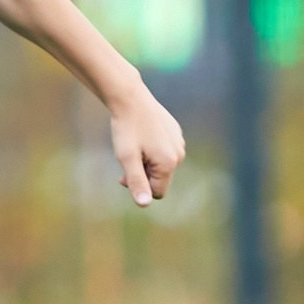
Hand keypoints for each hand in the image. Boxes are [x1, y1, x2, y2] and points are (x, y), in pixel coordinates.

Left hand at [108, 84, 185, 207]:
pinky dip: (151, 148)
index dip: (139, 186)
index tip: (124, 172)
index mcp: (169, 163)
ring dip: (147, 161)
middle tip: (127, 157)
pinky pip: (163, 150)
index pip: (157, 193)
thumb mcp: (127, 158)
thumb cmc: (126, 129)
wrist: (130, 98)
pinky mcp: (175, 132)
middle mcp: (179, 154)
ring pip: (161, 165)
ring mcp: (179, 142)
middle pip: (160, 179)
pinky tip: (141, 134)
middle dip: (143, 174)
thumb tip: (144, 205)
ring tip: (134, 144)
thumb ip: (136, 182)